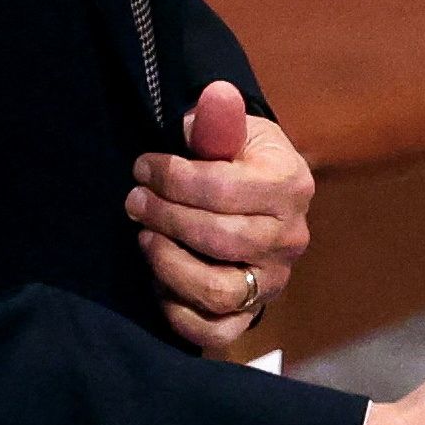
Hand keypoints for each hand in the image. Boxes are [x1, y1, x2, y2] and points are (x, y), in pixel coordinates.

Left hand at [127, 80, 312, 350]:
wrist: (261, 198)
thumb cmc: (241, 160)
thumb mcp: (235, 130)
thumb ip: (221, 118)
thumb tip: (214, 94)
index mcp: (291, 185)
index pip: (223, 188)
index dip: (173, 178)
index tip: (141, 168)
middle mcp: (291, 238)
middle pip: (219, 238)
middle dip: (165, 217)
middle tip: (134, 201)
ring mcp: (274, 280)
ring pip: (218, 290)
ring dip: (169, 265)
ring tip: (144, 239)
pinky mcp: (254, 311)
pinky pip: (216, 330)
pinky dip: (180, 312)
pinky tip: (158, 281)